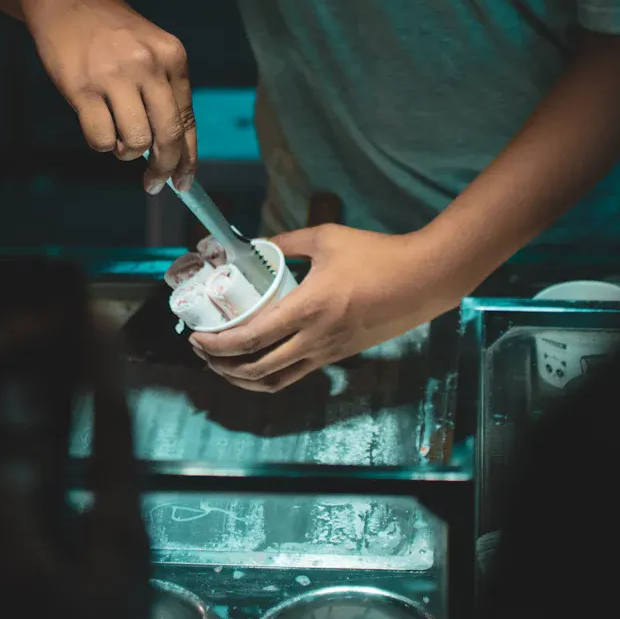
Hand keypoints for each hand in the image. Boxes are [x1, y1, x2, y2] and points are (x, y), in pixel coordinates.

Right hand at [21, 0, 196, 192]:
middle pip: (167, 136)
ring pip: (136, 142)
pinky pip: (101, 138)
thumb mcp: (152, 53)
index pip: (188, 120)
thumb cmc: (113, 35)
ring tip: (118, 136)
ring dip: (127, 152)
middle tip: (153, 182)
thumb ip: (165, 94)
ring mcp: (115, 76)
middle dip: (163, 167)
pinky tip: (97, 126)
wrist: (68, 0)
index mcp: (173, 58)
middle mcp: (149, 66)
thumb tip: (173, 152)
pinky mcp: (82, 88)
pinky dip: (102, 144)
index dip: (188, 159)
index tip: (184, 183)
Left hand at [189, 225, 461, 392]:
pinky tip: (257, 365)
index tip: (197, 337)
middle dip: (221, 366)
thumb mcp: (326, 238)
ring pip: (275, 381)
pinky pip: (295, 376)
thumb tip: (254, 244)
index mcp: (307, 308)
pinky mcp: (338, 357)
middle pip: (256, 368)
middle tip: (202, 351)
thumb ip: (286, 241)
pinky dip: (268, 377)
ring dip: (242, 379)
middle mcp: (314, 339)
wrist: (422, 280)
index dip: (217, 345)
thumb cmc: (376, 255)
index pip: (251, 338)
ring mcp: (327, 353)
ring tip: (223, 365)